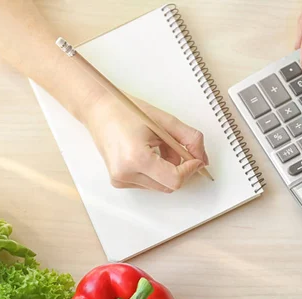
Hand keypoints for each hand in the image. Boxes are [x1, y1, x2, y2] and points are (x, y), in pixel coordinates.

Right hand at [83, 96, 208, 192]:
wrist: (99, 109)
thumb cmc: (125, 110)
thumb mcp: (165, 121)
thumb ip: (189, 139)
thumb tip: (202, 157)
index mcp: (135, 158)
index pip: (174, 179)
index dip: (190, 170)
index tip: (195, 158)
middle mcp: (125, 173)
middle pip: (168, 186)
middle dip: (179, 168)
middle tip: (175, 146)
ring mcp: (121, 179)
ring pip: (160, 185)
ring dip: (168, 169)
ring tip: (158, 145)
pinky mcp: (119, 181)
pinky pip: (148, 182)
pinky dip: (156, 170)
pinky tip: (149, 152)